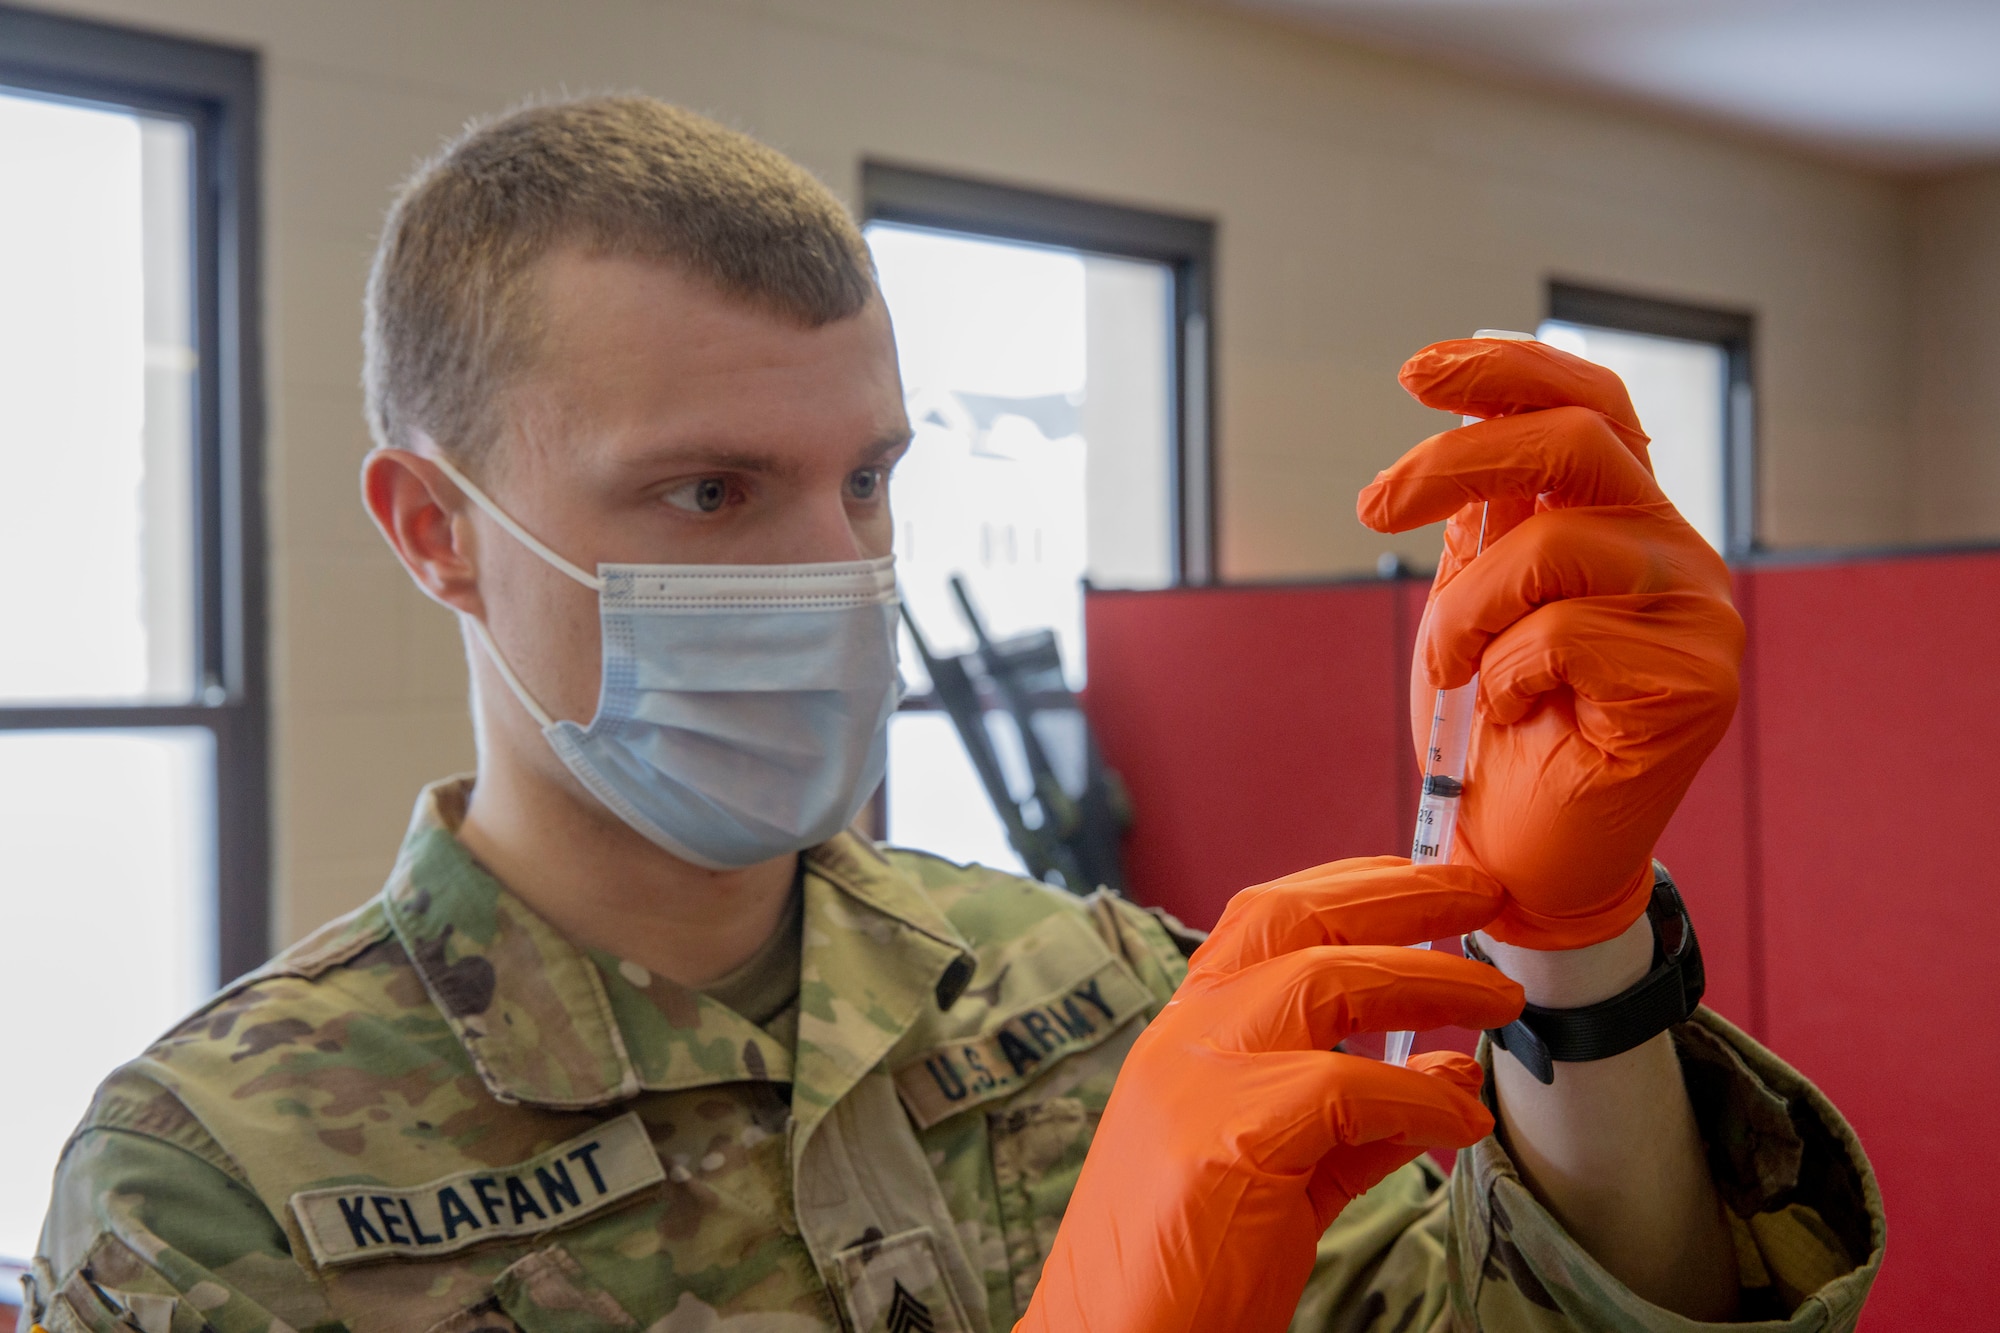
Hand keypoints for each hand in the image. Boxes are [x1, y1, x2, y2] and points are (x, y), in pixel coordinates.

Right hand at [1016, 857, 1522, 1332]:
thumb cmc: (1185, 1272)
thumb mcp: (1281, 1176)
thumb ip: (1362, 1122)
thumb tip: (1454, 1074)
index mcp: (1184, 1036)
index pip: (1266, 918)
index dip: (1356, 886)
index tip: (1435, 884)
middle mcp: (1182, 1039)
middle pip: (1294, 918)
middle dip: (1399, 893)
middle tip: (1483, 891)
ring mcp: (1196, 1081)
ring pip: (1324, 979)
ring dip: (1429, 981)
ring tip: (1503, 1004)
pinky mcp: (1225, 1139)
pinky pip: (1349, 1090)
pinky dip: (1422, 1097)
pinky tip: (1463, 1120)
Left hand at [1358, 338, 1743, 947]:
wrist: (1520, 858)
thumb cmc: (1493, 732)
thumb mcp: (1471, 604)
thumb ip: (1485, 521)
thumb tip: (1462, 414)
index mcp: (1626, 523)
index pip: (1592, 405)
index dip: (1510, 369)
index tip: (1417, 371)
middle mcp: (1678, 556)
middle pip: (1578, 441)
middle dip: (1457, 459)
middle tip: (1375, 507)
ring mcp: (1700, 618)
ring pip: (1556, 546)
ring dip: (1466, 609)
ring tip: (1453, 668)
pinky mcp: (1696, 684)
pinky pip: (1562, 634)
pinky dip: (1503, 674)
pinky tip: (1512, 715)